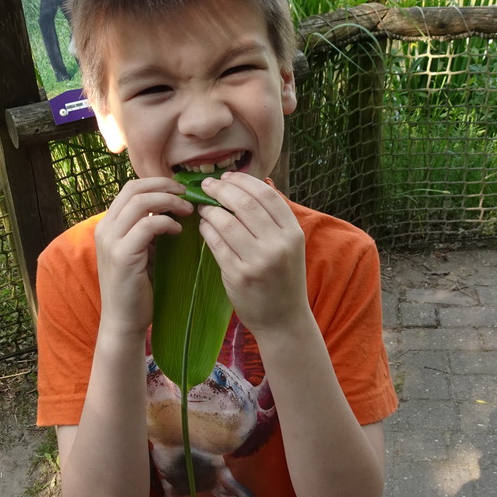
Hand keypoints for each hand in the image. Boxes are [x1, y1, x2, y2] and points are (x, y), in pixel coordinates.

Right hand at [94, 177, 193, 336]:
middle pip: (134, 189)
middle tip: (187, 194)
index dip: (157, 183)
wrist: (123, 320)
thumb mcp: (141, 251)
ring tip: (188, 210)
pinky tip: (179, 232)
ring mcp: (111, 241)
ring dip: (169, 201)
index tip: (180, 190)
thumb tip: (173, 208)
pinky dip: (167, 223)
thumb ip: (148, 230)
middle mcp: (105, 228)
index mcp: (108, 225)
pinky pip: (147, 225)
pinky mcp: (122, 255)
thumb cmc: (137, 288)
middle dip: (165, 186)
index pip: (130, 188)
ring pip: (141, 202)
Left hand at [196, 173, 308, 334]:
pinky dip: (206, 229)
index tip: (227, 177)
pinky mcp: (238, 275)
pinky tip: (204, 225)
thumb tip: (245, 186)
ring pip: (226, 222)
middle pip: (244, 204)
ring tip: (203, 207)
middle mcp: (278, 245)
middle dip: (221, 189)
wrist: (283, 319)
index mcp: (293, 233)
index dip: (243, 180)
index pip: (266, 194)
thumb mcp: (288, 246)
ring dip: (210, 209)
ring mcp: (258, 261)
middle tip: (207, 185)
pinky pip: (216, 243)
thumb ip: (272, 219)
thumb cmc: (282, 278)